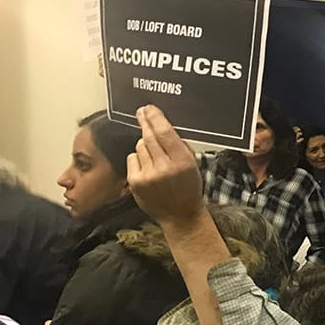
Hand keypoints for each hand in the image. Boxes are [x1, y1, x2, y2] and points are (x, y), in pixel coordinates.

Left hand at [128, 106, 205, 226]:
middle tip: (142, 114)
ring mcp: (148, 176)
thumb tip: (161, 125)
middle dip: (145, 124)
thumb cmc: (188, 188)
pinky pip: (132, 158)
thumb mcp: (192, 165)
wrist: (180, 216)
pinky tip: (148, 169)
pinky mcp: (135, 182)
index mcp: (183, 162)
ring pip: (139, 146)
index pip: (165, 133)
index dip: (155, 118)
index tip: (148, 109)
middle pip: (149, 136)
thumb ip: (179, 145)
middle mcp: (165, 168)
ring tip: (155, 159)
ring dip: (145, 147)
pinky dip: (138, 160)